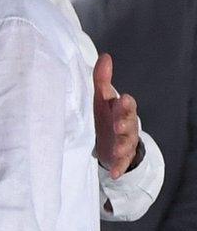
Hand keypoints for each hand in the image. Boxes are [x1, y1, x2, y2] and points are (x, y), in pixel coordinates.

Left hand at [93, 53, 140, 178]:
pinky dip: (118, 168)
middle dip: (124, 124)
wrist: (110, 138)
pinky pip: (120, 164)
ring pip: (126, 144)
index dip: (125, 103)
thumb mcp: (102, 96)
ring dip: (122, 147)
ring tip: (117, 150)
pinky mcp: (118, 157)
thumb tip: (105, 56)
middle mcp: (125, 125)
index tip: (121, 100)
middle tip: (118, 125)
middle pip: (128, 123)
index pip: (127, 104)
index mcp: (120, 109)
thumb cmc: (105, 113)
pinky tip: (114, 173)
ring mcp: (123, 142)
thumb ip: (102, 78)